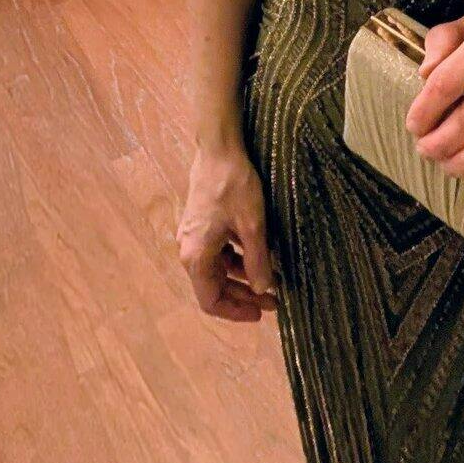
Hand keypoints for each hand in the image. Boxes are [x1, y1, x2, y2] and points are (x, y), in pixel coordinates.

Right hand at [177, 141, 277, 322]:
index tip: (261, 313)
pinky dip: (237, 261)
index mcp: (196, 255)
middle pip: (214, 287)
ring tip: (271, 281)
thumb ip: (257, 262)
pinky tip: (259, 257)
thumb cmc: (234, 185)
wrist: (218, 149)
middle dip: (243, 297)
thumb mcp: (253, 226)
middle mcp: (189, 250)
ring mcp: (194, 237)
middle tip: (273, 300)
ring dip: (242, 279)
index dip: (235, 312)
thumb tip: (263, 290)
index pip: (210, 301)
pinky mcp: (201, 225)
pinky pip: (218, 253)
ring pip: (217, 270)